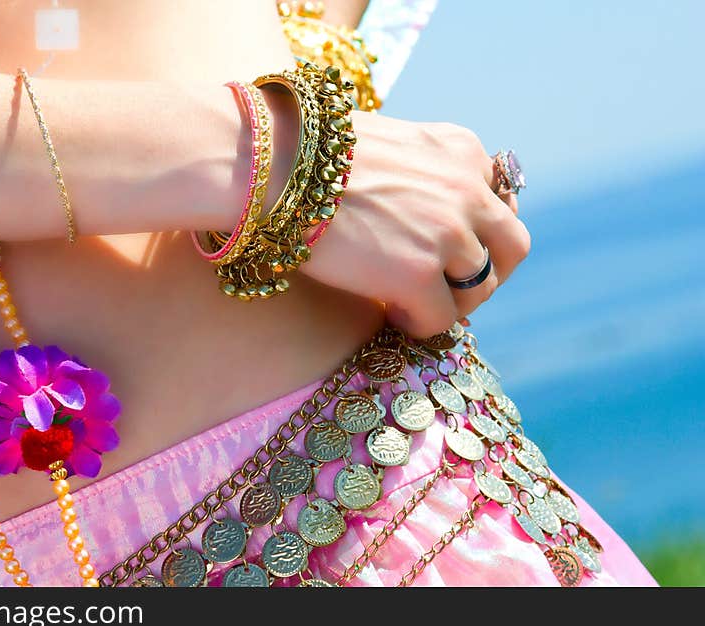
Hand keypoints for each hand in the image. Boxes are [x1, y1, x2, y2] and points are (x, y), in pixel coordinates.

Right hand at [301, 111, 530, 337]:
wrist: (271, 164)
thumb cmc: (310, 154)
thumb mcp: (390, 143)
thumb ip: (423, 172)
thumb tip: (424, 215)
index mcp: (461, 149)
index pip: (501, 201)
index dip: (480, 234)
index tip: (454, 251)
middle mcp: (467, 189)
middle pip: (512, 248)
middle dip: (487, 273)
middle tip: (451, 288)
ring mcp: (446, 233)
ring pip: (480, 289)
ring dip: (451, 302)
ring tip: (412, 303)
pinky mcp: (416, 274)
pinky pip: (441, 319)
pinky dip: (421, 324)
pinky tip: (392, 313)